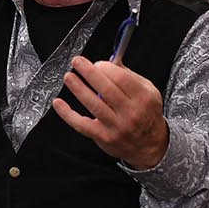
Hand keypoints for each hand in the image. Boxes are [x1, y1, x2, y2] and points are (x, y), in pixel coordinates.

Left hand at [52, 56, 168, 169]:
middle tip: (78, 62)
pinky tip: (59, 103)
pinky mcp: (103, 137)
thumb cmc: (147, 116)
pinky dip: (67, 114)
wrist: (150, 145)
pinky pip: (81, 124)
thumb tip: (111, 61)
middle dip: (89, 72)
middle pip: (106, 89)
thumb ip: (130, 76)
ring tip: (69, 77)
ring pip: (93, 104)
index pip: (121, 78)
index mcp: (143, 98)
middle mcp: (130, 113)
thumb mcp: (149, 92)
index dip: (106, 68)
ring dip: (78, 88)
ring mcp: (116, 126)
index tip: (97, 63)